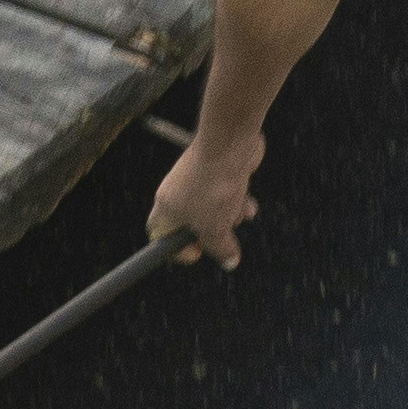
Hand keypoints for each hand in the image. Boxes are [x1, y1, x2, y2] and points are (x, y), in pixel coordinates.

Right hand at [148, 133, 262, 268]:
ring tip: (240, 210)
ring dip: (232, 215)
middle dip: (213, 231)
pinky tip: (248, 199)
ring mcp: (197, 180)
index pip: (159, 235)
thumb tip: (229, 261)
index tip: (197, 253)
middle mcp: (177, 193)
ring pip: (214, 209)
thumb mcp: (215, 229)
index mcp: (165, 209)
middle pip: (192, 224)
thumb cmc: (213, 187)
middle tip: (223, 232)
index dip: (176, 248)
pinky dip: (238, 198)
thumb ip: (220, 248)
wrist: (229, 146)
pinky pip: (226, 192)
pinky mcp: (217, 170)